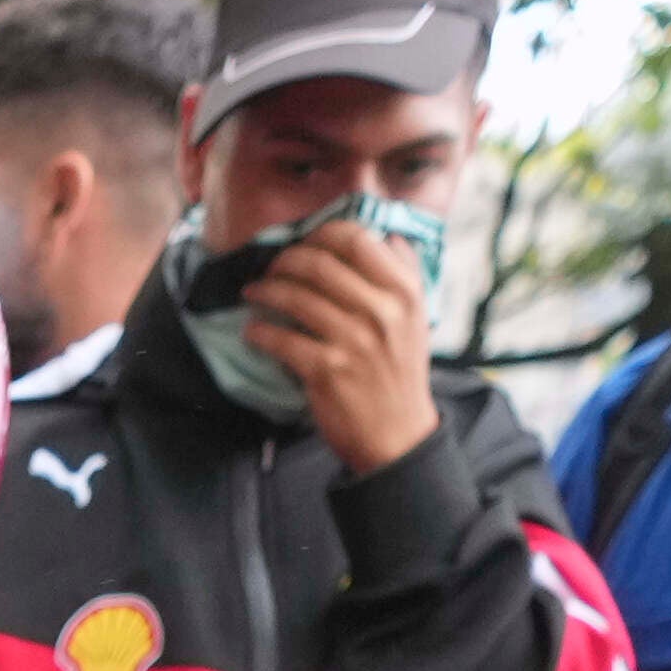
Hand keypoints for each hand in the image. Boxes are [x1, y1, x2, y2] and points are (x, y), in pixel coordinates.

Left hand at [242, 221, 440, 477]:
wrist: (398, 436)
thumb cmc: (401, 373)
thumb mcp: (417, 319)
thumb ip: (406, 274)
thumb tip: (388, 235)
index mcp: (404, 291)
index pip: (356, 239)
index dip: (320, 234)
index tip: (303, 243)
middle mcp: (381, 311)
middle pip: (319, 264)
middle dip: (285, 260)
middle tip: (270, 268)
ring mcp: (353, 341)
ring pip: (296, 298)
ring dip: (265, 291)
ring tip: (253, 293)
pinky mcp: (327, 371)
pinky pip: (282, 340)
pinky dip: (260, 332)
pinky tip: (252, 331)